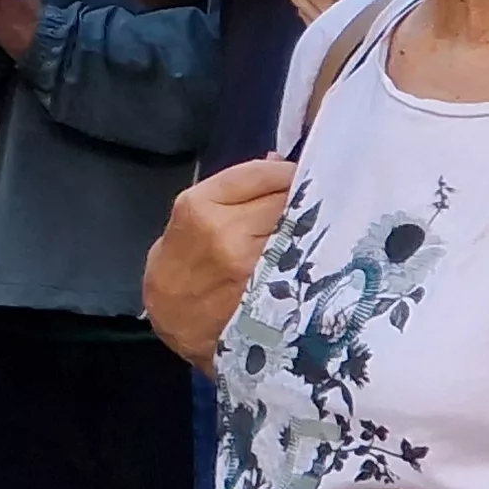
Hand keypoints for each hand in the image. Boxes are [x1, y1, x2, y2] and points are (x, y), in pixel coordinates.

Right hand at [145, 157, 294, 368]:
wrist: (175, 323)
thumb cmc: (178, 267)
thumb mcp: (188, 218)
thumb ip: (230, 191)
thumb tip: (276, 165)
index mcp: (200, 207)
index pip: (263, 174)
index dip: (287, 172)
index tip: (299, 174)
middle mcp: (228, 232)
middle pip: (287, 199)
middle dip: (301, 197)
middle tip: (312, 199)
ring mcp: (253, 264)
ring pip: (301, 228)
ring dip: (311, 224)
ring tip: (313, 225)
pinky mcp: (273, 289)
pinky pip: (305, 257)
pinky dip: (313, 250)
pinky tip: (311, 250)